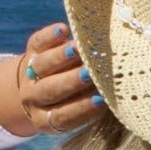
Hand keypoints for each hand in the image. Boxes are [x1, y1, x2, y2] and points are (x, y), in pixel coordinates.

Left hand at [0, 22, 108, 138]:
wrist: (40, 81)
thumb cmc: (73, 97)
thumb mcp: (80, 106)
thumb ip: (94, 101)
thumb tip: (121, 90)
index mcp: (45, 118)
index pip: (63, 116)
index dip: (82, 108)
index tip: (101, 99)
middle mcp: (33, 98)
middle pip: (51, 90)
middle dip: (71, 81)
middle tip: (89, 73)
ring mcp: (29, 73)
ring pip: (42, 66)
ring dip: (61, 57)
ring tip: (78, 50)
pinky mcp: (32, 48)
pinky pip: (38, 41)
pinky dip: (49, 36)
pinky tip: (63, 30)